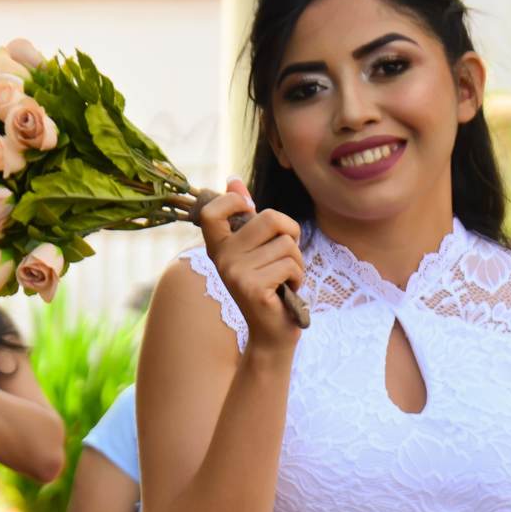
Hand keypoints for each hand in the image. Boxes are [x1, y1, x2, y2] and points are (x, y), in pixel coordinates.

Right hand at [199, 177, 303, 351]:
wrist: (271, 333)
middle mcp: (221, 259)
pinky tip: (287, 291)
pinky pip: (291, 264)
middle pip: (269, 218)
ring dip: (296, 262)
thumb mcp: (256, 249)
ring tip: (285, 279)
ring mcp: (235, 274)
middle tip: (285, 256)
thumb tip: (233, 179)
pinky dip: (298, 277)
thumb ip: (245, 217)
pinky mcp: (252, 288)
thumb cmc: (269, 286)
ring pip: (286, 245)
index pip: (212, 211)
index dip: (234, 201)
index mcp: (218, 247)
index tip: (250, 210)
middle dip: (290, 234)